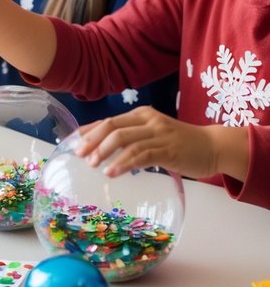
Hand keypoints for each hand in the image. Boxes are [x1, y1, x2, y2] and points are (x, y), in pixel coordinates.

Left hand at [76, 107, 220, 179]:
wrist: (212, 146)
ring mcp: (158, 133)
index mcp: (142, 114)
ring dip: (106, 153)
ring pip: (125, 140)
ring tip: (94, 166)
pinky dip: (124, 163)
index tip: (73, 141)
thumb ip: (131, 137)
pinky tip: (113, 172)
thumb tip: (102, 148)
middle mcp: (148, 120)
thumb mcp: (153, 134)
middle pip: (113, 127)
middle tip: (80, 155)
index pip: (110, 120)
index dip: (90, 130)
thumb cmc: (179, 143)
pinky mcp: (168, 149)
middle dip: (93, 140)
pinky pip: (141, 155)